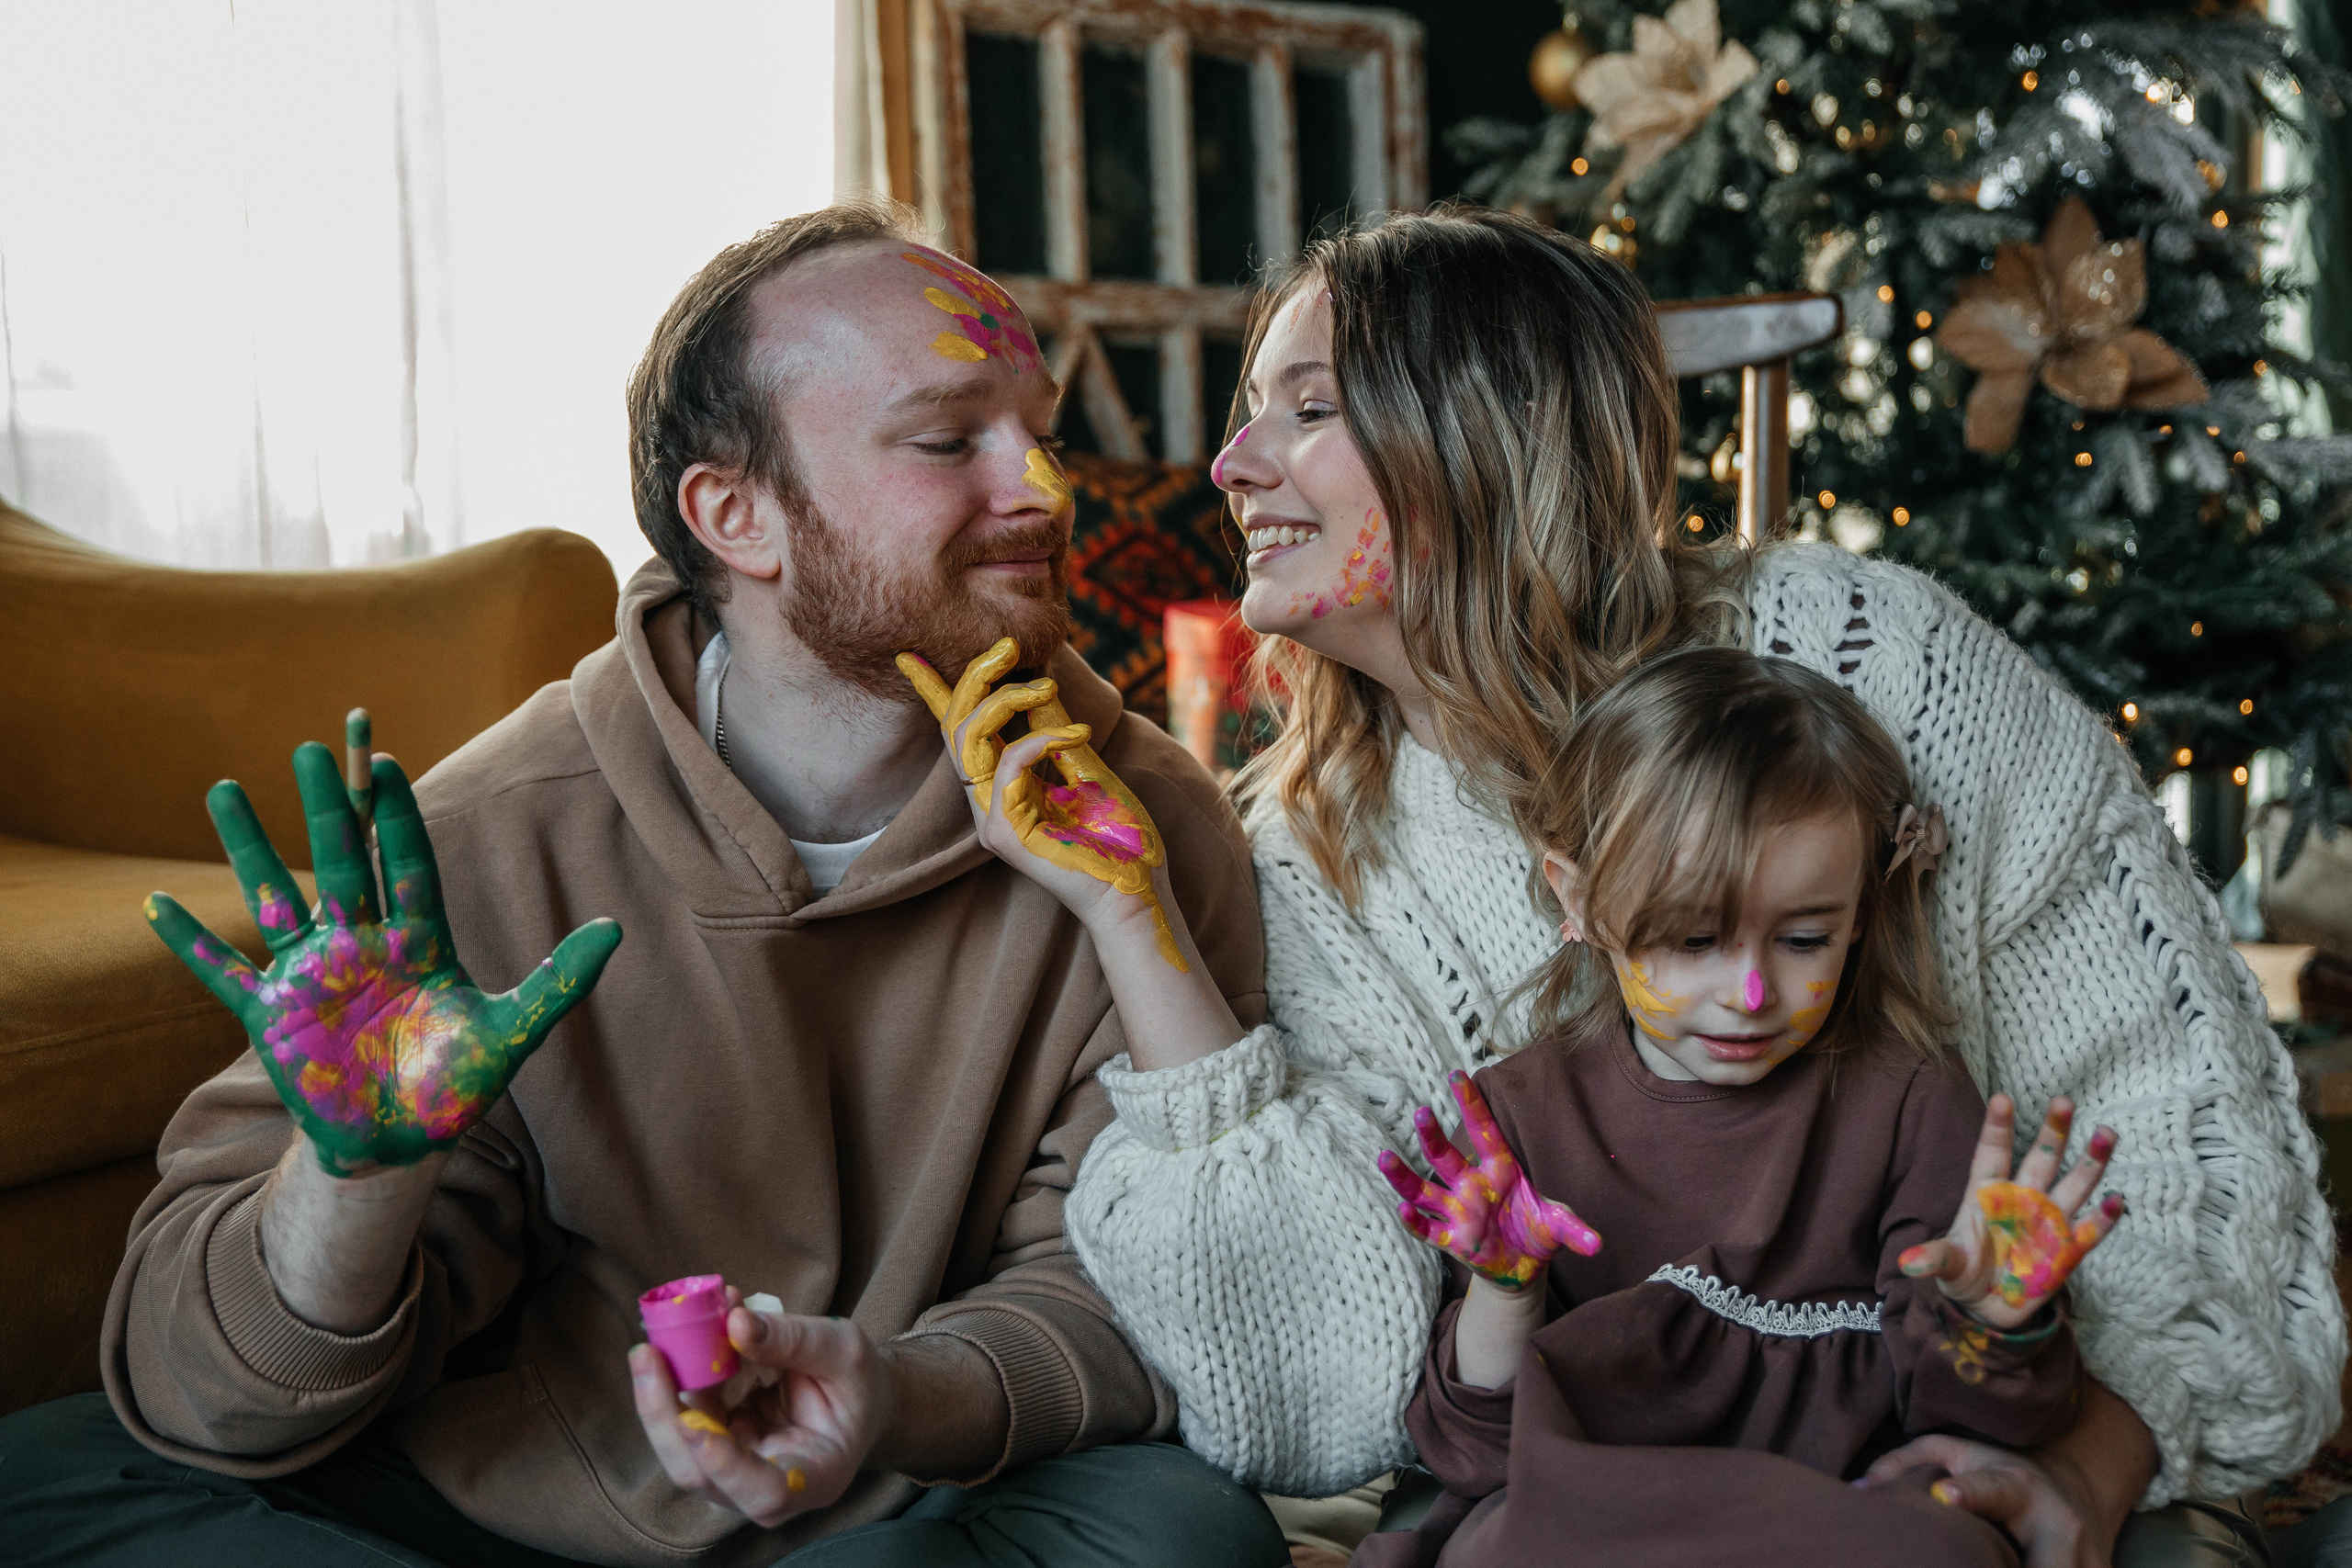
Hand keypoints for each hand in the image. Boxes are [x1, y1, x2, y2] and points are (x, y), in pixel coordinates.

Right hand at [144, 741, 621, 1174]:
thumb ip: (557, 981)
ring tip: (227, 787)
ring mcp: (310, 976)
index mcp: (417, 941)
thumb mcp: (512, 1033)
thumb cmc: (456, 1086)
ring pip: (272, 897)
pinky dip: (188, 943)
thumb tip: (615, 930)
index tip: (385, 761)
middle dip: (329, 808)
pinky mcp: (271, 1018)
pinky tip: (155, 902)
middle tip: (315, 747)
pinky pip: (222, 973)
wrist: (405, 1144)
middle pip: (340, 862)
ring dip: (248, 847)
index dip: (396, 816)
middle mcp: (359, 945)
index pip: (407, 863)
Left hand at [631, 1293, 890, 1527]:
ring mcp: (734, 1473)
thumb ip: (794, 1339)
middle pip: (701, 1473)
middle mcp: (766, 1489)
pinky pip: (684, 1418)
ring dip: (662, 1392)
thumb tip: (734, 1322)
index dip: (725, 1465)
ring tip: (660, 1338)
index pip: (764, 1493)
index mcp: (814, 1478)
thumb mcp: (845, 1350)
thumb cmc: (858, 1381)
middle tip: (648, 1356)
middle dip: (665, 1416)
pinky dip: (675, 1379)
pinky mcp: (716, 1447)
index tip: (693, 1423)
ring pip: (681, 1447)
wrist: (856, 1396)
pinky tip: (679, 1337)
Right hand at [898, 637, 1186, 970]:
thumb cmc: (1121, 841)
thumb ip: (1057, 734)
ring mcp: (992, 818)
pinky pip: (1008, 765)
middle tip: (1009, 644)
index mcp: (1005, 786)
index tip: (910, 656)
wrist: (1138, 894)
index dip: (935, 693)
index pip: (962, 733)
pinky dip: (1041, 738)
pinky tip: (1078, 735)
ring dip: (1005, 699)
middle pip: (956, 726)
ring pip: (969, 738)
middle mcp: (989, 801)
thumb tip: (1041, 686)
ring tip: (1047, 686)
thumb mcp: (1089, 770)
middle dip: (975, 677)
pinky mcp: (1005, 832)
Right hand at [1378, 1070, 1600, 1288]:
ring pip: (1423, 1190)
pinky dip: (1414, 1221)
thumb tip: (1597, 1244)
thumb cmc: (1537, 1233)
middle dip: (1431, 1135)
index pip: (1483, 1130)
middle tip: (1421, 1112)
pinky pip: (1427, 1229)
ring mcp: (1458, 1212)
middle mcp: (1472, 1185)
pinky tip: (1402, 1210)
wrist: (1523, 1268)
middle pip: (1444, 1156)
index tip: (1457, 1074)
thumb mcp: (1558, 1226)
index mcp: (1499, 1169)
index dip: (1470, 1103)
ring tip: (1384, 1157)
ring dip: (1403, 1175)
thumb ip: (1574, 1229)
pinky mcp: (1452, 1239)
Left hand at [1856, 1433, 2108, 1567]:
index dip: (1969, 1494)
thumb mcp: (1953, 1452)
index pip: (1992, 1489)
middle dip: (2024, 1567)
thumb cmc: (1995, 1472)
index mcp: (2016, 1486)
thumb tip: (1857, 1490)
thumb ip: (1905, 1463)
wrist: (2072, 1487)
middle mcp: (2059, 1524)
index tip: (1944, 1495)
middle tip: (1978, 1564)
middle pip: (2046, 1563)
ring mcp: (2088, 1559)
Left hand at [1900, 1094, 2122, 1327]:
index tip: (2002, 1098)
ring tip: (2105, 1134)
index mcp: (1988, 1193)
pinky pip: (2089, 1230)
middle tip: (2063, 1101)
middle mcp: (2022, 1199)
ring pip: (2073, 1184)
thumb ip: (1933, 1259)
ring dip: (2090, 1162)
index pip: (1993, 1153)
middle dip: (2053, 1132)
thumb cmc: (1963, 1272)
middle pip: (2040, 1159)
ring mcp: (2048, 1221)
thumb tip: (1906, 1264)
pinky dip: (2103, 1217)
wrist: (1987, 1307)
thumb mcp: (1946, 1265)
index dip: (1997, 1127)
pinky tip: (2116, 1199)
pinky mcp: (2067, 1250)